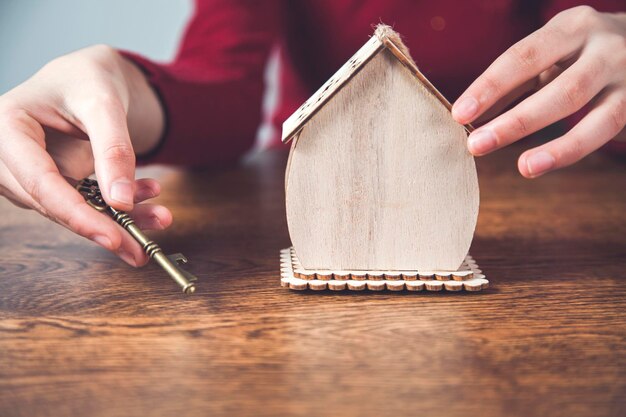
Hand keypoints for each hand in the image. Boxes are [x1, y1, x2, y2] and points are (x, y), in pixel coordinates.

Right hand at [0, 45, 168, 265]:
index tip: (112, 237)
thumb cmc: (88, 76)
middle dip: (102, 227)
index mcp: (8, 127)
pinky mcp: (55, 182)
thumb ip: (112, 149)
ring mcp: (31, 172)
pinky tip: (148, 197)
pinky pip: (86, 202)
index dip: (76, 215)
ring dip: (117, 219)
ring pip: (72, 210)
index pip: (39, 182)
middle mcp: (12, 155)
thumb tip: (121, 202)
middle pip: (53, 205)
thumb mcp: (104, 102)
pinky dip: (119, 206)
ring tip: (160, 216)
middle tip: (139, 249)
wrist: (92, 75)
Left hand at [452, 6, 625, 177]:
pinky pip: (606, 129)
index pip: (523, 56)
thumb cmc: (584, 54)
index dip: (490, 86)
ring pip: (593, 115)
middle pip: (560, 89)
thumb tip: (470, 115)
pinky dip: (572, 149)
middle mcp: (605, 45)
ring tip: (523, 167)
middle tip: (477, 145)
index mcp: (572, 27)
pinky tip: (544, 163)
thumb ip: (515, 83)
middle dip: (515, 121)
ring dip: (555, 146)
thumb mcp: (552, 56)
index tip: (459, 114)